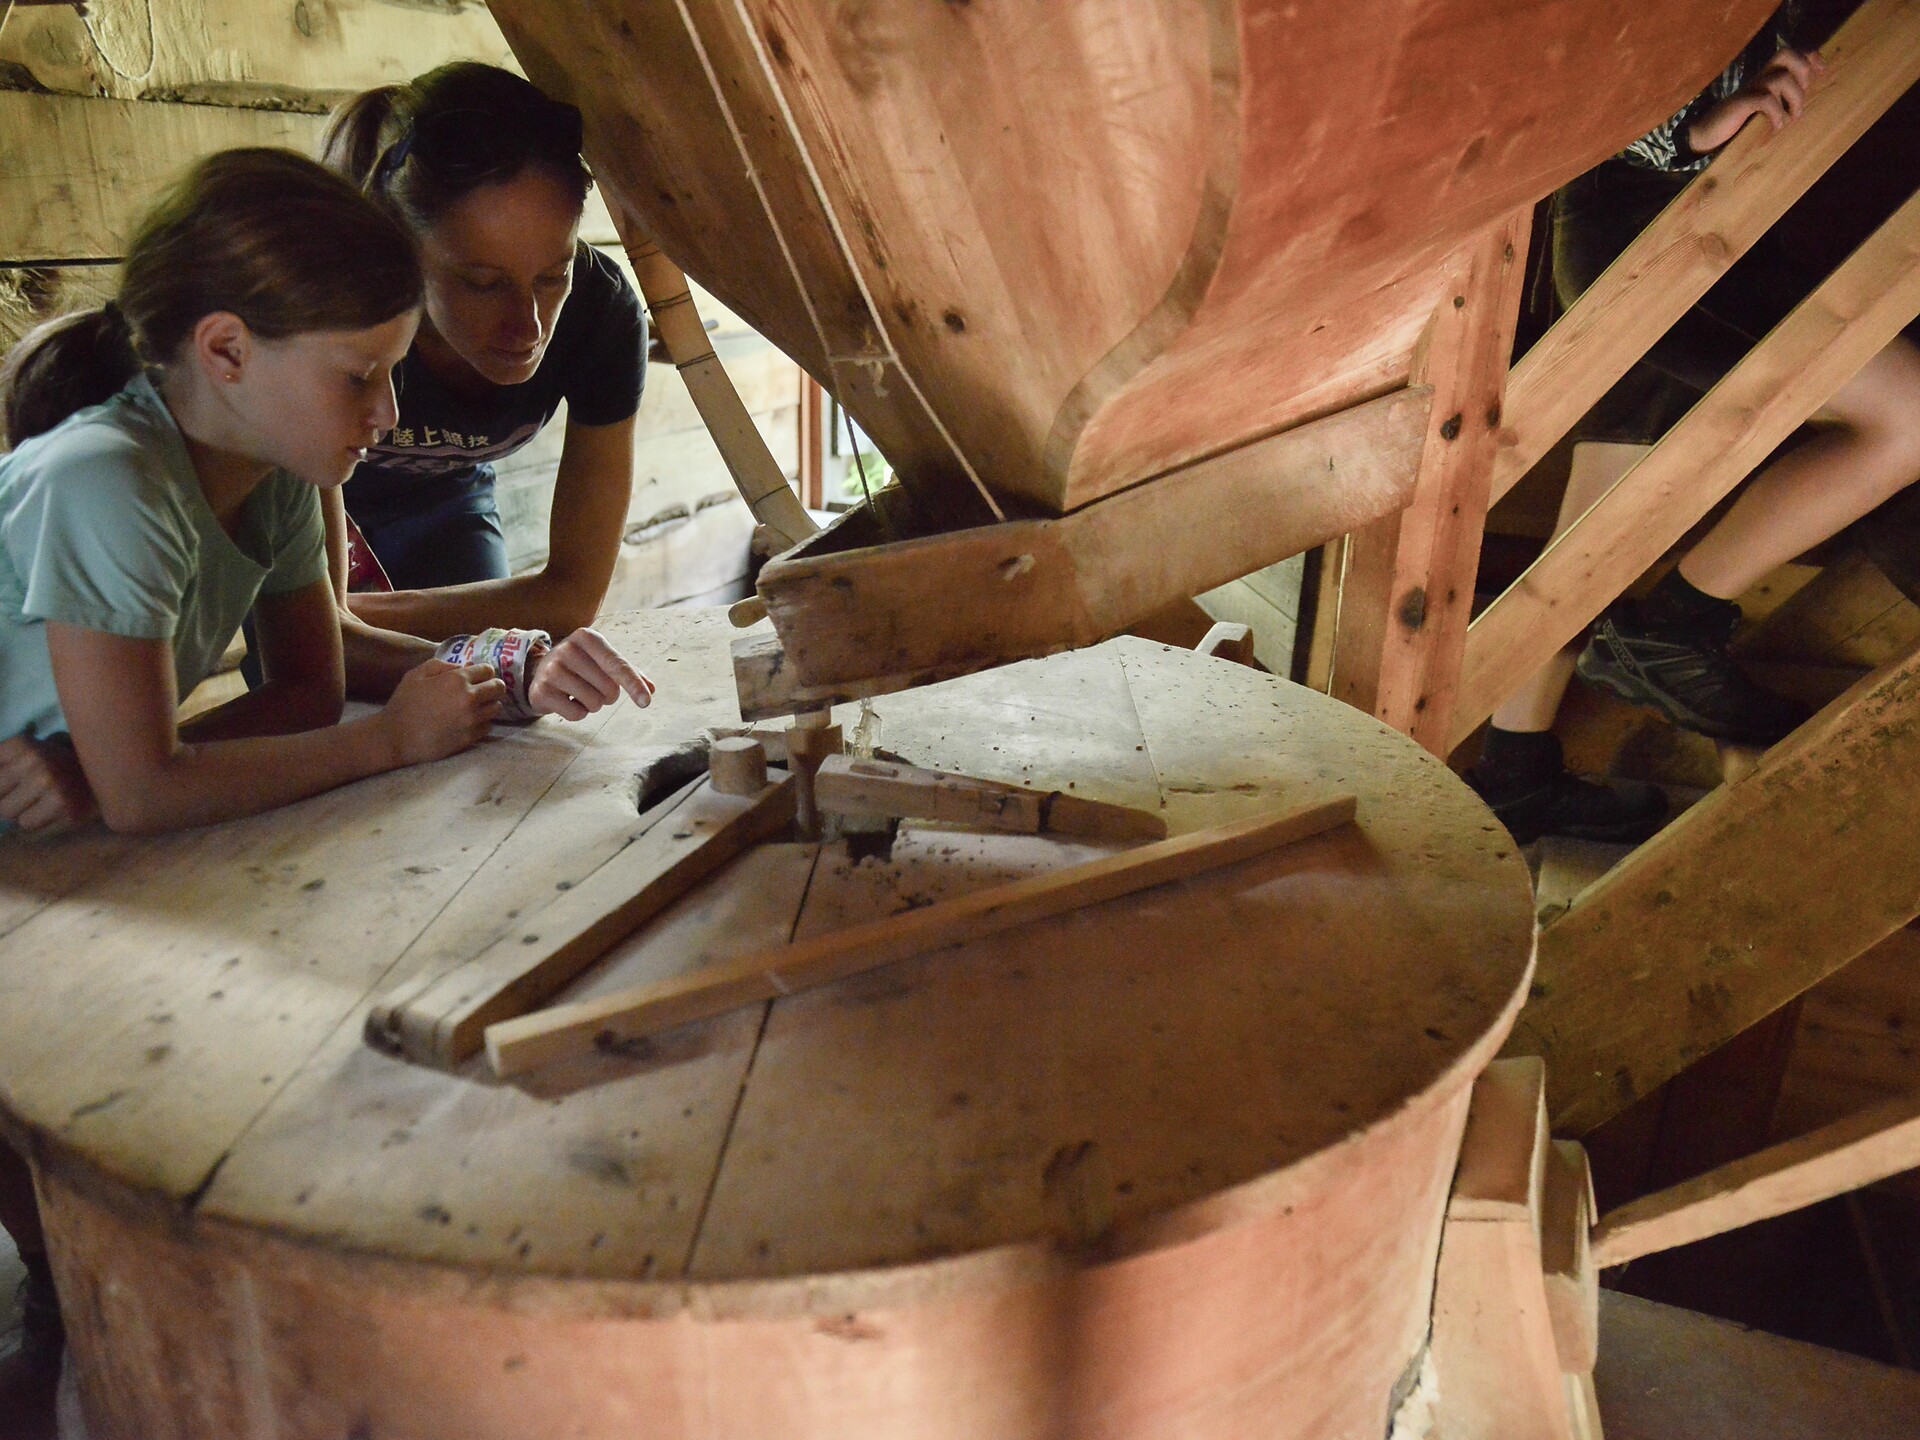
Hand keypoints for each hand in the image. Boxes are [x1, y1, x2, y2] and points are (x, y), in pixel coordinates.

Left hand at [0, 734, 97, 834]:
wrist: (117, 777)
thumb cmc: (71, 764)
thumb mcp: (40, 748)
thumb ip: (12, 760)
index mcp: (24, 744)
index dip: (3, 782)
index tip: (16, 782)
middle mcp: (34, 761)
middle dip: (7, 798)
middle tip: (28, 795)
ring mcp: (48, 784)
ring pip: (8, 812)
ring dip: (22, 811)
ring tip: (43, 803)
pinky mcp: (61, 806)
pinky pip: (28, 823)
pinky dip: (38, 821)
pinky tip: (55, 811)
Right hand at [380, 660, 505, 764]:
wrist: (395, 737)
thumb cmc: (403, 703)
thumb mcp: (417, 674)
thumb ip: (442, 665)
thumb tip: (464, 666)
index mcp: (457, 679)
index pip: (487, 670)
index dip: (484, 672)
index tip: (480, 676)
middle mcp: (469, 698)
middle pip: (498, 688)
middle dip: (493, 686)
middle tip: (485, 690)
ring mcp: (472, 719)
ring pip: (496, 708)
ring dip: (490, 704)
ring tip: (478, 706)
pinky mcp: (470, 737)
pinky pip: (488, 726)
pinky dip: (483, 722)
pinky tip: (472, 721)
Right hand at [527, 628, 655, 721]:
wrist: (539, 671)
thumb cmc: (581, 666)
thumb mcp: (603, 661)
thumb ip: (629, 672)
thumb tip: (651, 689)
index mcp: (587, 637)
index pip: (617, 664)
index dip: (633, 684)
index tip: (646, 701)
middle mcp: (568, 649)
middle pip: (609, 689)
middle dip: (607, 695)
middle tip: (591, 686)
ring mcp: (551, 669)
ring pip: (593, 704)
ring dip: (592, 705)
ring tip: (578, 692)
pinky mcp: (541, 691)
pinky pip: (576, 714)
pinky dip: (577, 713)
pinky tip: (566, 700)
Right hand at [1687, 48, 1825, 154]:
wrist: (1707, 135)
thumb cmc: (1738, 124)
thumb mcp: (1764, 110)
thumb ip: (1781, 103)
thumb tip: (1805, 108)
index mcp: (1766, 76)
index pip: (1790, 54)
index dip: (1809, 57)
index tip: (1821, 72)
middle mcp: (1759, 78)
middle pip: (1785, 54)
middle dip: (1802, 70)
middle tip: (1804, 92)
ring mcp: (1749, 89)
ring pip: (1780, 78)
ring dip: (1794, 98)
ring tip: (1793, 117)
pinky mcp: (1740, 103)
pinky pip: (1765, 99)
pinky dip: (1776, 113)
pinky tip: (1777, 126)